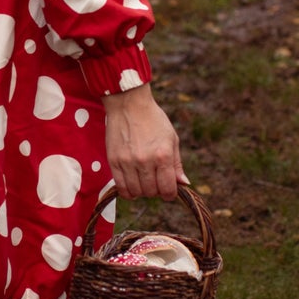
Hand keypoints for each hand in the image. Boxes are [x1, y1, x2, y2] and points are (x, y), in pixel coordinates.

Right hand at [103, 82, 183, 199]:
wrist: (128, 104)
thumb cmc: (153, 119)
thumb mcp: (172, 138)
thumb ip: (177, 163)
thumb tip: (184, 183)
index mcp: (163, 155)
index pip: (167, 189)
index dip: (170, 194)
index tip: (169, 191)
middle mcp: (146, 161)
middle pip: (152, 192)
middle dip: (156, 191)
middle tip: (155, 182)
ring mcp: (128, 162)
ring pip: (136, 192)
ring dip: (142, 192)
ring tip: (143, 182)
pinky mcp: (114, 161)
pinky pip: (121, 187)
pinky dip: (128, 191)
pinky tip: (132, 185)